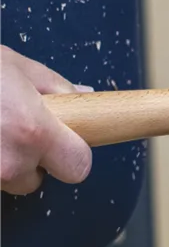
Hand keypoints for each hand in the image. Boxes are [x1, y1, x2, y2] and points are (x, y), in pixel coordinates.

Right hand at [0, 46, 92, 194]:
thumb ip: (56, 87)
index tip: (67, 144)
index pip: (78, 167)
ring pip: (4, 180)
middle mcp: (8, 161)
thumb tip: (83, 95)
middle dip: (27, 160)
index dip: (73, 154)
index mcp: (32, 131)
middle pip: (34, 180)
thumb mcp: (15, 66)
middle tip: (12, 130)